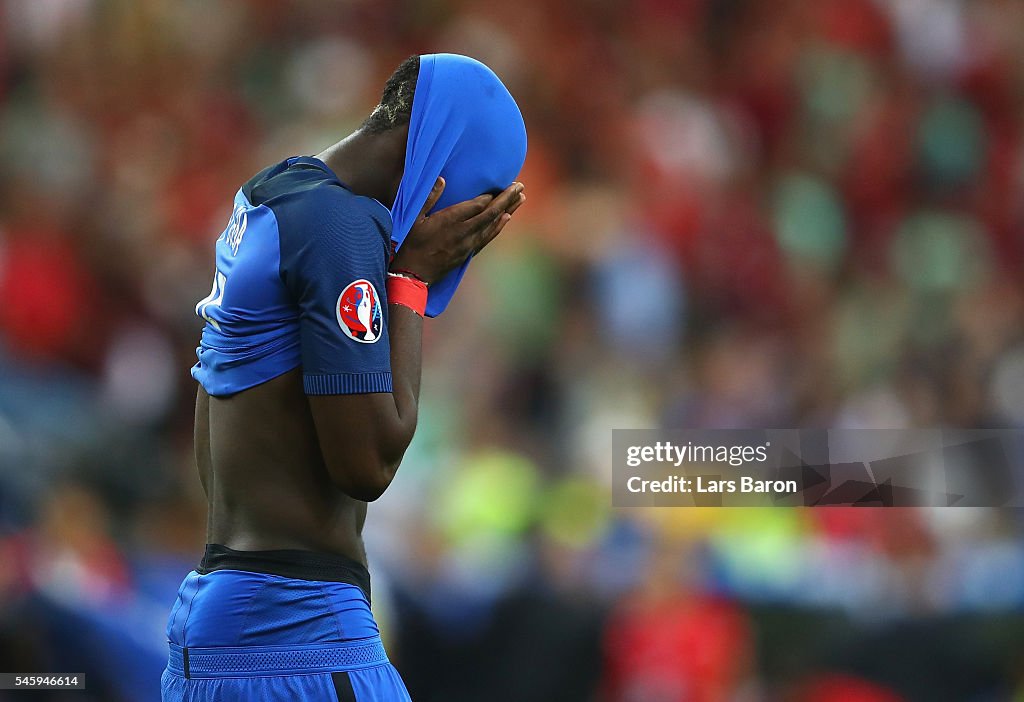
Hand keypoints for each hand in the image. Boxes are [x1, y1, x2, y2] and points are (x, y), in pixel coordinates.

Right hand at [391, 177, 525, 284]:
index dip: (490, 195)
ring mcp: (468, 244)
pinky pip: (488, 237)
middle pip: (490, 212)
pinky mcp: (469, 252)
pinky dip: (499, 227)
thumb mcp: (415, 217)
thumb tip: (441, 179)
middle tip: (520, 185)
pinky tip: (507, 218)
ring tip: (521, 198)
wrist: (414, 274)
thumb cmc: (411, 243)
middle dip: (506, 198)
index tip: (500, 184)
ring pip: (493, 224)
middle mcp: (463, 232)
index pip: (477, 205)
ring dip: (509, 210)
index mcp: (450, 220)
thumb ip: (429, 197)